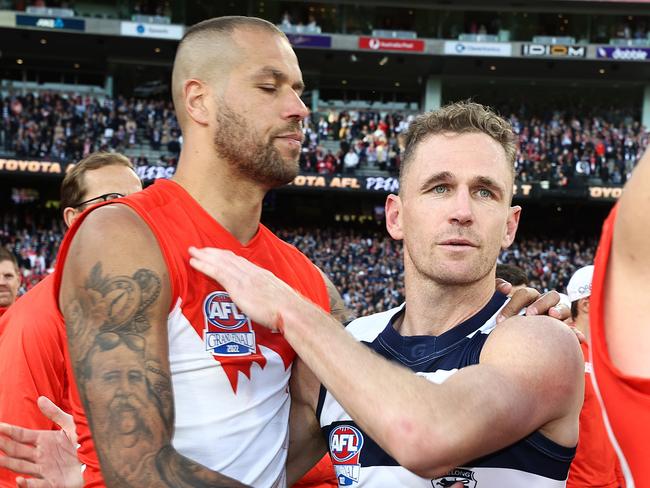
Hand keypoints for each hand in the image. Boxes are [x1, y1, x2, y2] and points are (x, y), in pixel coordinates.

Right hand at [0, 396, 82, 487]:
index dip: (7, 431)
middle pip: (16, 450)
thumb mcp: (70, 424)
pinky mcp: (53, 482)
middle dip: (2, 445)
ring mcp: (45, 469)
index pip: (20, 435)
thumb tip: (40, 399)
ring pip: (21, 466)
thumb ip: (55, 413)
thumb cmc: (84, 441)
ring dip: (8, 463)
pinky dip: (27, 484)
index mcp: (43, 440)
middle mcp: (40, 455)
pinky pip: (37, 484)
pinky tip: (19, 480)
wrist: (98, 458)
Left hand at [189, 247, 305, 331]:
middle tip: (199, 249)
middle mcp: (252, 272)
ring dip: (204, 256)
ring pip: (220, 262)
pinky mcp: (237, 286)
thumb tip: (270, 305)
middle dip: (213, 252)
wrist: (291, 312)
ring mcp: (244, 278)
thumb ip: (271, 299)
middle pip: (228, 258)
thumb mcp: (280, 301)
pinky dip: (204, 265)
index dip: (227, 257)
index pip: (241, 262)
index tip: (218, 254)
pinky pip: (217, 272)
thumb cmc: (289, 312)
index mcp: (262, 275)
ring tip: (192, 252)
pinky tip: (194, 262)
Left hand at [495, 281, 582, 342]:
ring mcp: (557, 316)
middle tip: (529, 314)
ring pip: (564, 308)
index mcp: (529, 298)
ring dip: (560, 311)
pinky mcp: (564, 330)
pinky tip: (578, 338)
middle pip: (550, 296)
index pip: (524, 295)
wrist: (513, 341)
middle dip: (540, 304)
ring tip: (552, 316)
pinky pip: (572, 330)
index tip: (500, 321)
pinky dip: (575, 332)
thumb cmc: (504, 322)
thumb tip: (506, 286)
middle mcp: (545, 304)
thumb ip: (495, 291)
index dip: (513, 305)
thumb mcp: (495, 306)